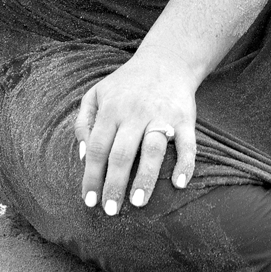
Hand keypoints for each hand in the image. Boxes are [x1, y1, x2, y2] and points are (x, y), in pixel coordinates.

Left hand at [73, 52, 198, 217]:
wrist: (166, 60)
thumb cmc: (126, 85)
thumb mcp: (96, 94)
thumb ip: (83, 122)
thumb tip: (84, 156)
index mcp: (111, 108)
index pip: (98, 147)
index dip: (92, 176)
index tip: (89, 201)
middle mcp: (135, 113)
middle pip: (122, 153)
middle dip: (114, 184)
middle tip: (110, 211)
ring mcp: (162, 116)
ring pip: (152, 149)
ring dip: (145, 178)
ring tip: (137, 203)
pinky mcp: (185, 119)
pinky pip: (187, 144)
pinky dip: (185, 164)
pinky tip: (179, 184)